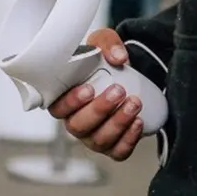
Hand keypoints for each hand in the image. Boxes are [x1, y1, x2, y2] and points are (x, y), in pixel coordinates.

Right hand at [48, 28, 143, 161]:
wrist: (127, 75)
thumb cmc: (105, 62)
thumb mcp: (103, 42)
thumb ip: (107, 43)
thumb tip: (118, 57)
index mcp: (65, 100)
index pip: (58, 108)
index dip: (70, 102)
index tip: (89, 89)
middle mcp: (76, 122)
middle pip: (79, 127)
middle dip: (100, 110)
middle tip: (119, 91)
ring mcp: (94, 137)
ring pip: (99, 140)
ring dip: (118, 123)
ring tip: (135, 103)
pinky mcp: (113, 146)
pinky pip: (118, 152)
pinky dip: (128, 140)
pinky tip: (139, 122)